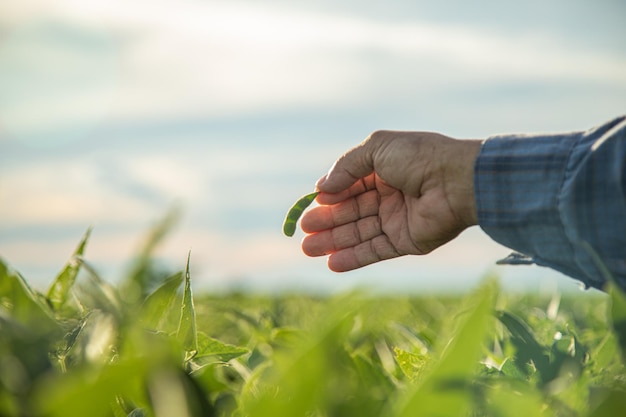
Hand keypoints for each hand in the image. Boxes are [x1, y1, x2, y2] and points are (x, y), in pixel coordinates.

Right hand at [300, 130, 481, 271]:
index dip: (330, 196)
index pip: (349, 185)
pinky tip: (331, 262)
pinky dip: (353, 258)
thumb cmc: (419, 158)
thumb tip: (320, 188)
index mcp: (384, 170)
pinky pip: (374, 250)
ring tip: (307, 249)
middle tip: (303, 231)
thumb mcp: (377, 149)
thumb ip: (346, 166)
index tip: (311, 204)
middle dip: (326, 221)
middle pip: (351, 211)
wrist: (457, 181)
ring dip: (333, 241)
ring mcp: (397, 219)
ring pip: (358, 233)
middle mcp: (389, 195)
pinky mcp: (406, 241)